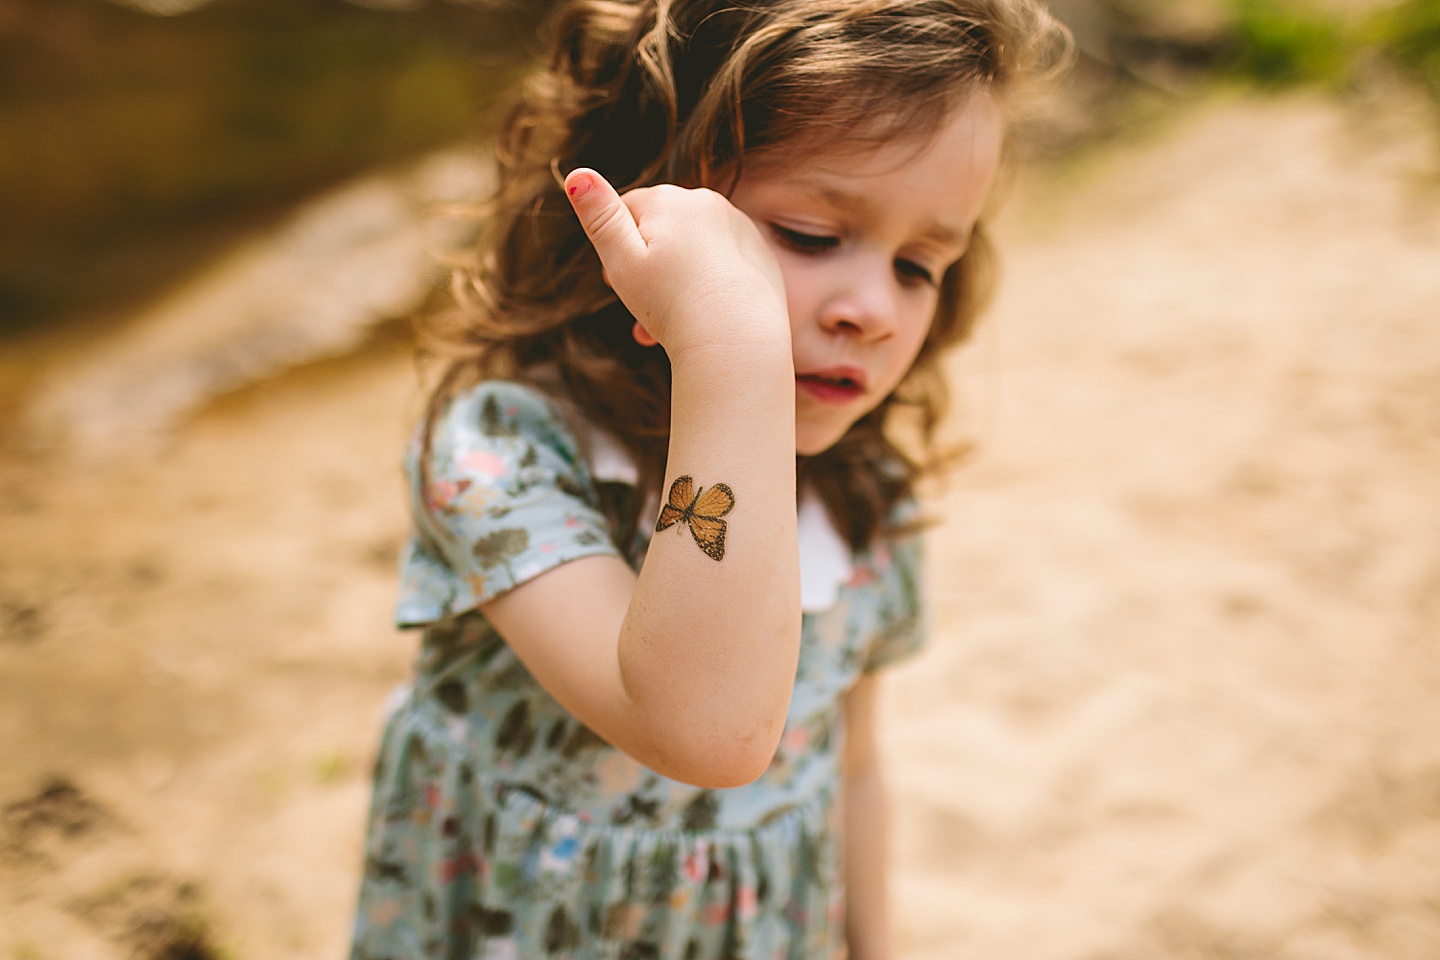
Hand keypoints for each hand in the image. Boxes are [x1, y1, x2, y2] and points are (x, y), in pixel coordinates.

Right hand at [564, 168, 788, 359]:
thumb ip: (599, 216)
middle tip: (641, 305)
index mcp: (668, 199)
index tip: (615, 282)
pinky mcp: (760, 253)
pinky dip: (710, 281)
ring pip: (693, 248)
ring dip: (677, 276)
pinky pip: (724, 261)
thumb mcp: (622, 261)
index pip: (628, 211)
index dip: (616, 249)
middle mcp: (707, 201)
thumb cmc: (671, 303)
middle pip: (663, 229)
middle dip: (648, 262)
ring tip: (670, 319)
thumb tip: (576, 172)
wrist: (735, 339)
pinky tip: (704, 312)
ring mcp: (738, 225)